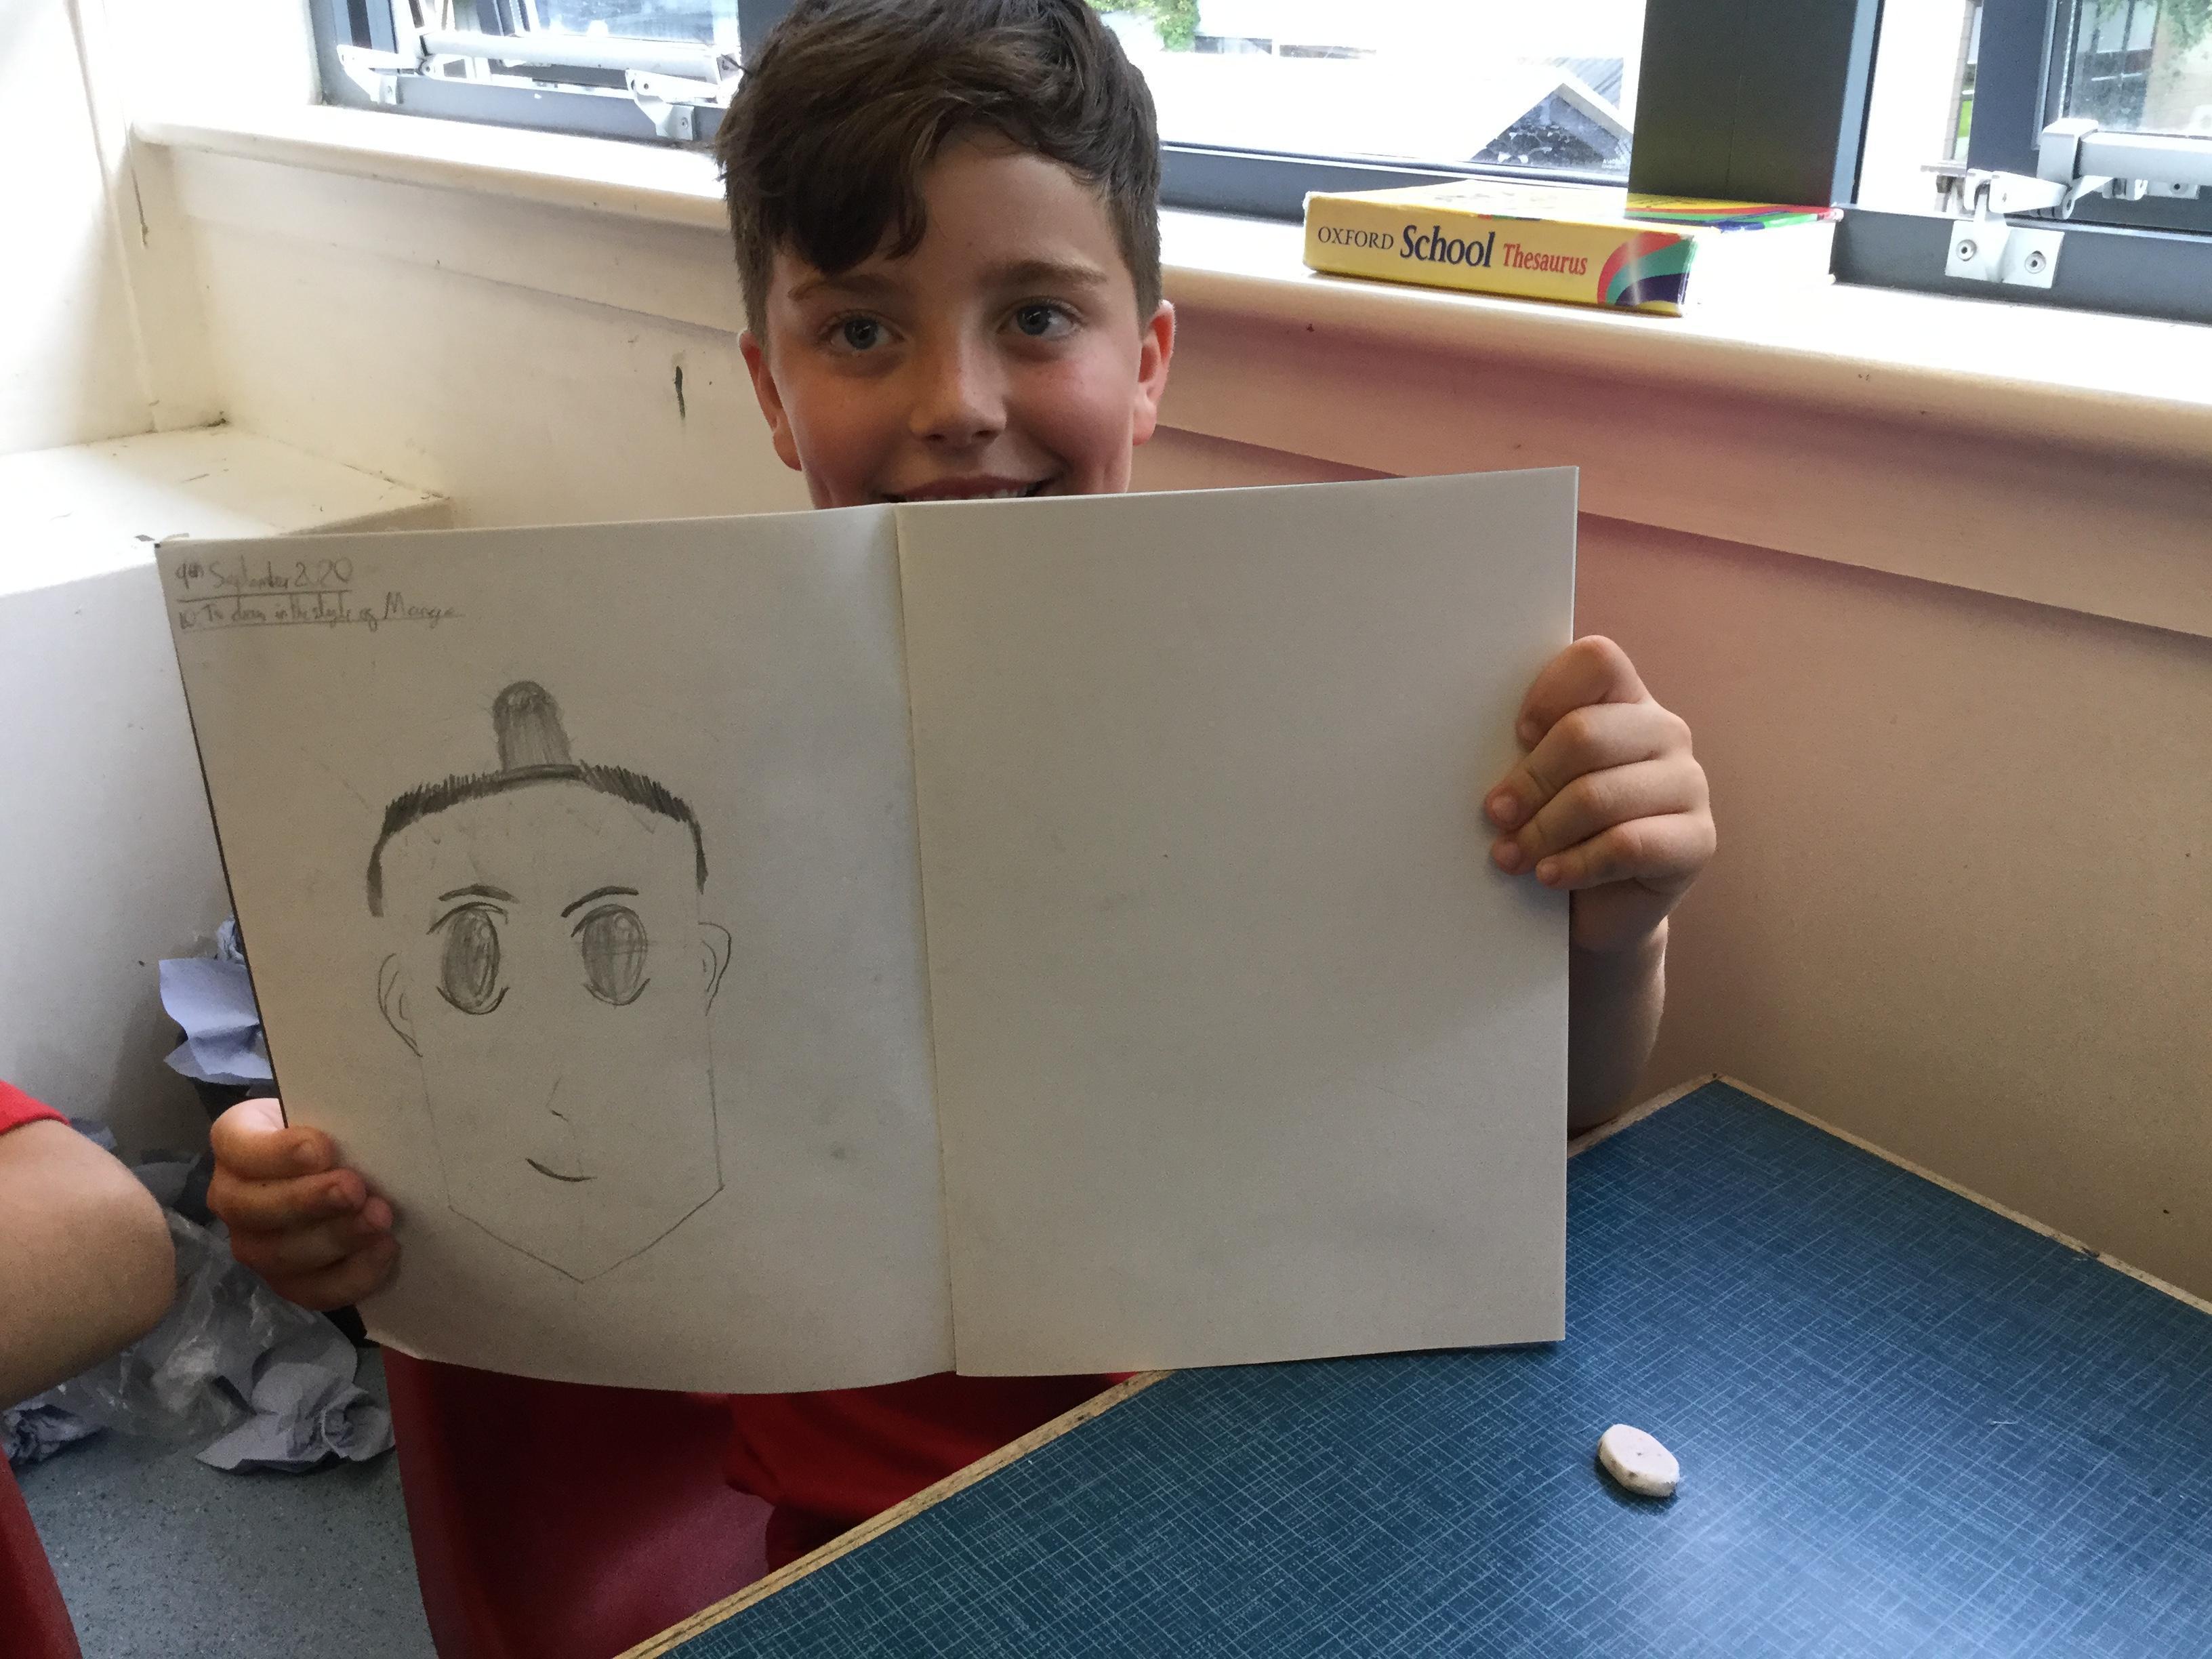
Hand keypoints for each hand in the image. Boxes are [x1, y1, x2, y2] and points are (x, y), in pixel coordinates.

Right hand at [207, 1098, 397, 1309]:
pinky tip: (385, 1249)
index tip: (322, 1149)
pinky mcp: (288, 1281)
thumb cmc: (337, 1130)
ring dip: (336, 1238)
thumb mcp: (332, 1111)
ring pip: (280, 1256)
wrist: (352, 1165)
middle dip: (308, 1201)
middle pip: (253, 1210)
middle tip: (355, 1189)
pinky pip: (312, 1291)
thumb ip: (334, 1118)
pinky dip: (352, 1275)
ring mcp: (256, 1245)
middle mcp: (232, 1199)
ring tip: (379, 1219)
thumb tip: (364, 1128)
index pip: (239, 1148)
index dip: (277, 1153)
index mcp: (235, 1145)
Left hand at [1484, 636, 1714, 956]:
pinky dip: (1576, 864)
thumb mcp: (1537, 783)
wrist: (1597, 909)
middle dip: (1529, 780)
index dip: (1548, 694)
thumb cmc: (1556, 833)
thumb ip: (1524, 753)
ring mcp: (1688, 784)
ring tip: (1510, 856)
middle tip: (1497, 814)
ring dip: (1542, 831)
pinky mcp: (1698, 840)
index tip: (1517, 735)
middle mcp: (1664, 732)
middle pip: (1585, 735)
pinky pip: (1627, 844)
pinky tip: (1548, 876)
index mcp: (1625, 700)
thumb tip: (1491, 763)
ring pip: (1599, 796)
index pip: (1597, 660)